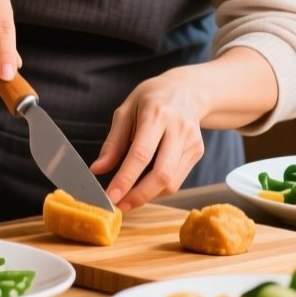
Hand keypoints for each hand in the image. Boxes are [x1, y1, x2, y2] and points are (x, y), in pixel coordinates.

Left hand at [90, 72, 206, 210]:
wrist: (187, 90)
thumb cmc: (151, 99)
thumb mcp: (125, 111)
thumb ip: (113, 142)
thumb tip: (97, 169)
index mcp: (157, 114)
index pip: (141, 154)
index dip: (126, 178)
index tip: (111, 196)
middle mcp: (178, 128)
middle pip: (162, 174)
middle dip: (139, 196)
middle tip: (119, 206)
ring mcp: (192, 141)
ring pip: (171, 182)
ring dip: (148, 196)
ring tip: (128, 198)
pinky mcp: (198, 152)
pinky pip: (177, 180)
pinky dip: (158, 189)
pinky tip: (145, 185)